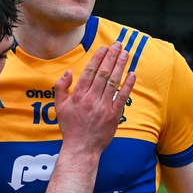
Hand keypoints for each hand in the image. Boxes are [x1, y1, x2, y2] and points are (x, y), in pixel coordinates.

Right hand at [54, 42, 135, 160]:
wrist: (81, 148)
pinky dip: (128, 85)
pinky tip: (133, 74)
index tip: (105, 48)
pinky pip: (122, 97)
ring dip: (120, 66)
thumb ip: (61, 87)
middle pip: (103, 73)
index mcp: (78, 95)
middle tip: (118, 45)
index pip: (90, 71)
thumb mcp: (59, 106)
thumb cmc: (70, 127)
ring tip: (125, 53)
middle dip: (112, 57)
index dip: (98, 58)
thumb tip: (68, 72)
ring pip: (113, 82)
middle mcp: (91, 99)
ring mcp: (103, 107)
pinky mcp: (114, 115)